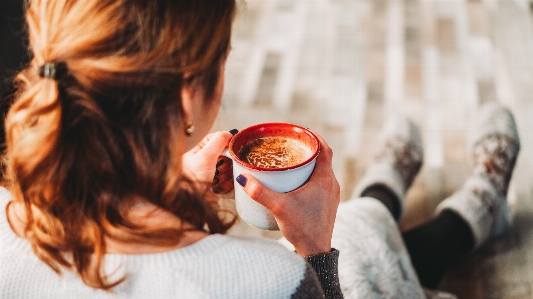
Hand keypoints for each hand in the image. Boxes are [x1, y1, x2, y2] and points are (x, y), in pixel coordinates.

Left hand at [182, 131, 233, 193]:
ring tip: (216, 183)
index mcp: (201, 151)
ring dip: (228, 178)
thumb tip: (231, 132)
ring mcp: (215, 176)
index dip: (227, 143)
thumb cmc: (191, 180)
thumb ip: (218, 141)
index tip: (231, 149)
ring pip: (233, 171)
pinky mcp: (220, 189)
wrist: (190, 205)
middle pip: (230, 156)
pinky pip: (233, 185)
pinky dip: (229, 188)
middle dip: (228, 165)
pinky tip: (218, 191)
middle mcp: (208, 162)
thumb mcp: (204, 156)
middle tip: (219, 170)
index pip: (219, 139)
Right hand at [236, 133, 339, 255]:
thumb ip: (260, 192)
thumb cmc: (303, 229)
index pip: (325, 149)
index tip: (299, 131)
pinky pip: (319, 182)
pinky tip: (293, 181)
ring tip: (288, 160)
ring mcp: (330, 195)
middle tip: (288, 145)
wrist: (316, 252)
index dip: (313, 137)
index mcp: (325, 179)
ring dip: (307, 163)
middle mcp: (331, 184)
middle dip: (305, 149)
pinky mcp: (326, 204)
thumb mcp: (279, 208)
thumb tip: (242, 178)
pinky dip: (308, 176)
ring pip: (320, 170)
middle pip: (321, 158)